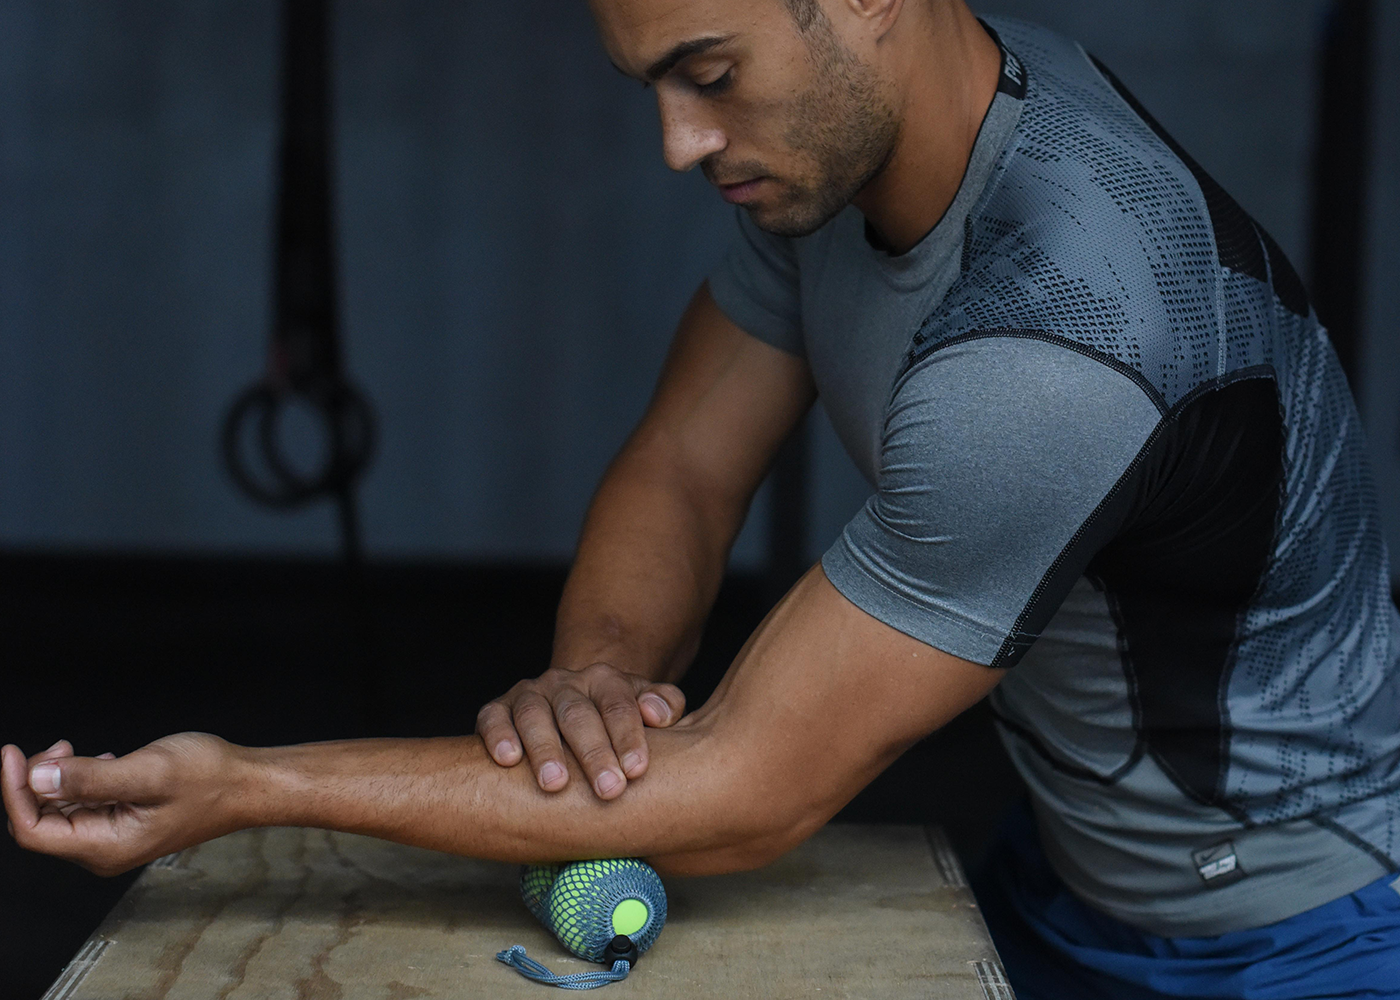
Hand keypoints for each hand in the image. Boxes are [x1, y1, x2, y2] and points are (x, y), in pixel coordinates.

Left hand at [2, 733, 244, 875]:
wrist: (247, 784)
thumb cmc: (210, 779)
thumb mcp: (149, 772)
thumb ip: (90, 779)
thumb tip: (39, 779)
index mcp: (106, 847)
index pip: (32, 829)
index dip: (14, 790)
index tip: (11, 753)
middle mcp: (105, 850)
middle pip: (42, 821)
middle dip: (36, 782)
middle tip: (59, 745)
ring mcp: (115, 839)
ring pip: (61, 813)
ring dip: (58, 780)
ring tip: (78, 750)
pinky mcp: (124, 823)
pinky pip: (83, 807)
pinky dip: (78, 782)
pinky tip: (98, 762)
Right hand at [476, 664, 685, 799]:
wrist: (572, 708)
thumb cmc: (615, 722)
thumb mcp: (646, 708)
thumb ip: (665, 704)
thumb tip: (658, 714)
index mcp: (604, 680)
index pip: (618, 705)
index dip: (628, 737)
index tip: (636, 771)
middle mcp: (565, 682)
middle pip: (578, 714)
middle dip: (593, 753)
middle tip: (608, 790)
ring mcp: (529, 694)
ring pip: (534, 715)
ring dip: (545, 750)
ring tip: (555, 784)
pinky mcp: (497, 709)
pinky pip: (493, 718)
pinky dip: (498, 736)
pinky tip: (508, 760)